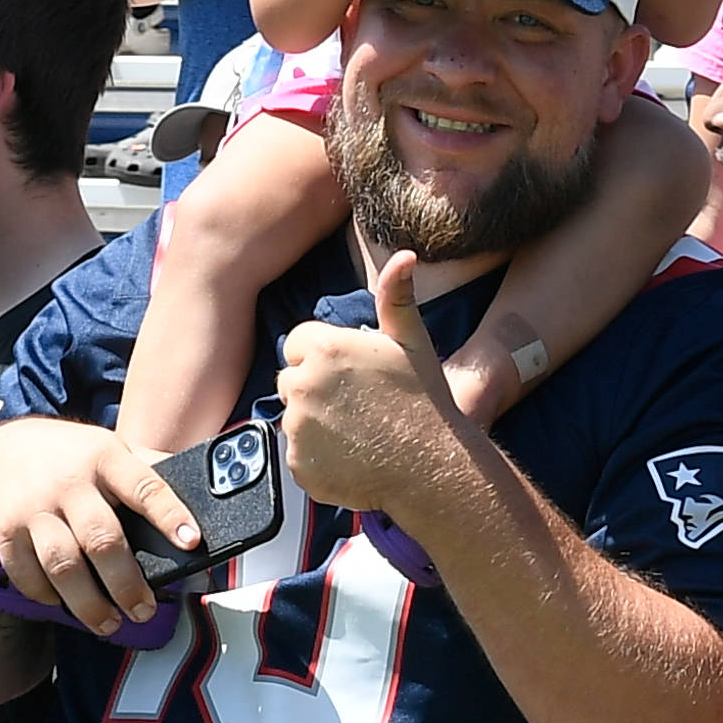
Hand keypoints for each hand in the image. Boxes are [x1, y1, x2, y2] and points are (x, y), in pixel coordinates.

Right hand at [0, 413, 204, 632]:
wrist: (1, 453)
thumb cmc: (72, 460)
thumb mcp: (111, 451)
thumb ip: (150, 472)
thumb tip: (209, 495)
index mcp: (105, 458)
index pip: (144, 486)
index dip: (169, 515)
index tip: (191, 541)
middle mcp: (69, 482)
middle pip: (102, 539)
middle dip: (126, 583)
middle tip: (142, 609)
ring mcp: (34, 508)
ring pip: (63, 566)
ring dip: (89, 604)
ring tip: (109, 623)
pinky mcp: (6, 531)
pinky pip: (27, 575)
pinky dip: (47, 596)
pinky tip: (64, 604)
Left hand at [273, 250, 470, 523]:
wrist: (432, 466)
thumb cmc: (425, 402)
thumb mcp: (412, 342)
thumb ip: (396, 298)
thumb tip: (405, 255)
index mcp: (324, 349)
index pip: (297, 344)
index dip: (322, 359)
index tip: (352, 376)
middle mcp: (303, 385)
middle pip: (290, 380)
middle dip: (314, 389)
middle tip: (357, 405)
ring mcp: (297, 427)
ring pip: (293, 418)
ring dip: (315, 424)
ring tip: (357, 431)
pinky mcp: (298, 463)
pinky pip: (298, 454)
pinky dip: (317, 458)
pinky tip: (351, 457)